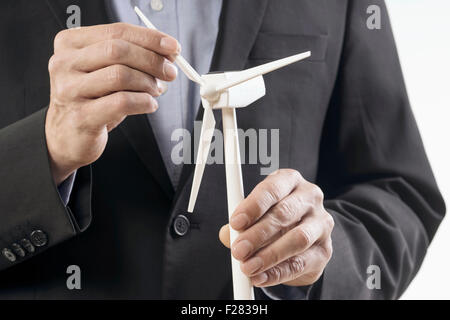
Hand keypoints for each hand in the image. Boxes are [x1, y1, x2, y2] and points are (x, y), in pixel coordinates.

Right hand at [46, 23, 179, 183]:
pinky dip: (143, 102)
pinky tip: (150, 104)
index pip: (116, 31)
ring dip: (148, 83)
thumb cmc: (92, 99)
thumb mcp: (107, 71)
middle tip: (170, 72)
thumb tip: (168, 52)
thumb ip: (132, 57)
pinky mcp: (81, 116)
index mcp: (70, 43)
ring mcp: (70, 90)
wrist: (67, 135)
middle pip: (118, 50)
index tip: (173, 47)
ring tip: (156, 90)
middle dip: (152, 60)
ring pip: (120, 76)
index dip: (149, 38)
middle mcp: (65, 63)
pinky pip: (121, 103)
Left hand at [219, 169, 333, 287]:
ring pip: (298, 239)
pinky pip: (301, 263)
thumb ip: (240, 223)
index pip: (273, 188)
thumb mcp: (256, 214)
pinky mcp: (325, 249)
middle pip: (284, 213)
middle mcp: (309, 197)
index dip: (253, 206)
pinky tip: (260, 277)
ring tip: (248, 267)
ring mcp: (321, 223)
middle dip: (258, 234)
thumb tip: (227, 235)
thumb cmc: (275, 218)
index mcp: (290, 180)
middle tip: (239, 250)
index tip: (236, 223)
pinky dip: (277, 273)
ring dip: (269, 255)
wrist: (306, 235)